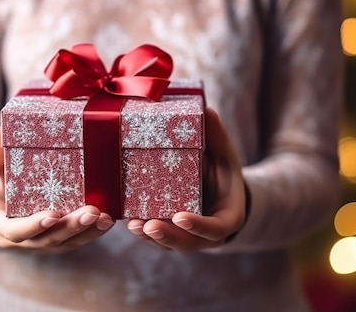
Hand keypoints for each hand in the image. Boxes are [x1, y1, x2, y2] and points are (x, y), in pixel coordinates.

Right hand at [0, 126, 114, 252]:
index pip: (15, 230)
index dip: (33, 226)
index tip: (53, 216)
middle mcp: (16, 238)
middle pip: (46, 239)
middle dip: (70, 228)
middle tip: (92, 213)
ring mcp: (35, 241)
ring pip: (63, 242)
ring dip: (86, 232)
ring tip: (106, 219)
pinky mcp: (52, 239)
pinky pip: (72, 240)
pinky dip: (90, 233)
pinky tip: (106, 222)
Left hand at [126, 107, 246, 250]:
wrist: (217, 188)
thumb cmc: (223, 171)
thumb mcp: (224, 154)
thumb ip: (217, 138)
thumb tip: (208, 112)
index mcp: (227, 216)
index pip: (217, 229)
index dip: (199, 226)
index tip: (181, 217)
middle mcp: (207, 233)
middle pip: (189, 243)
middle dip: (168, 236)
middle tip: (149, 226)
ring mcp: (189, 235)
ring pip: (170, 243)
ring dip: (151, 237)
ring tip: (132, 225)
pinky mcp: (172, 232)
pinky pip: (159, 237)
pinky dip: (144, 232)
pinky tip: (128, 222)